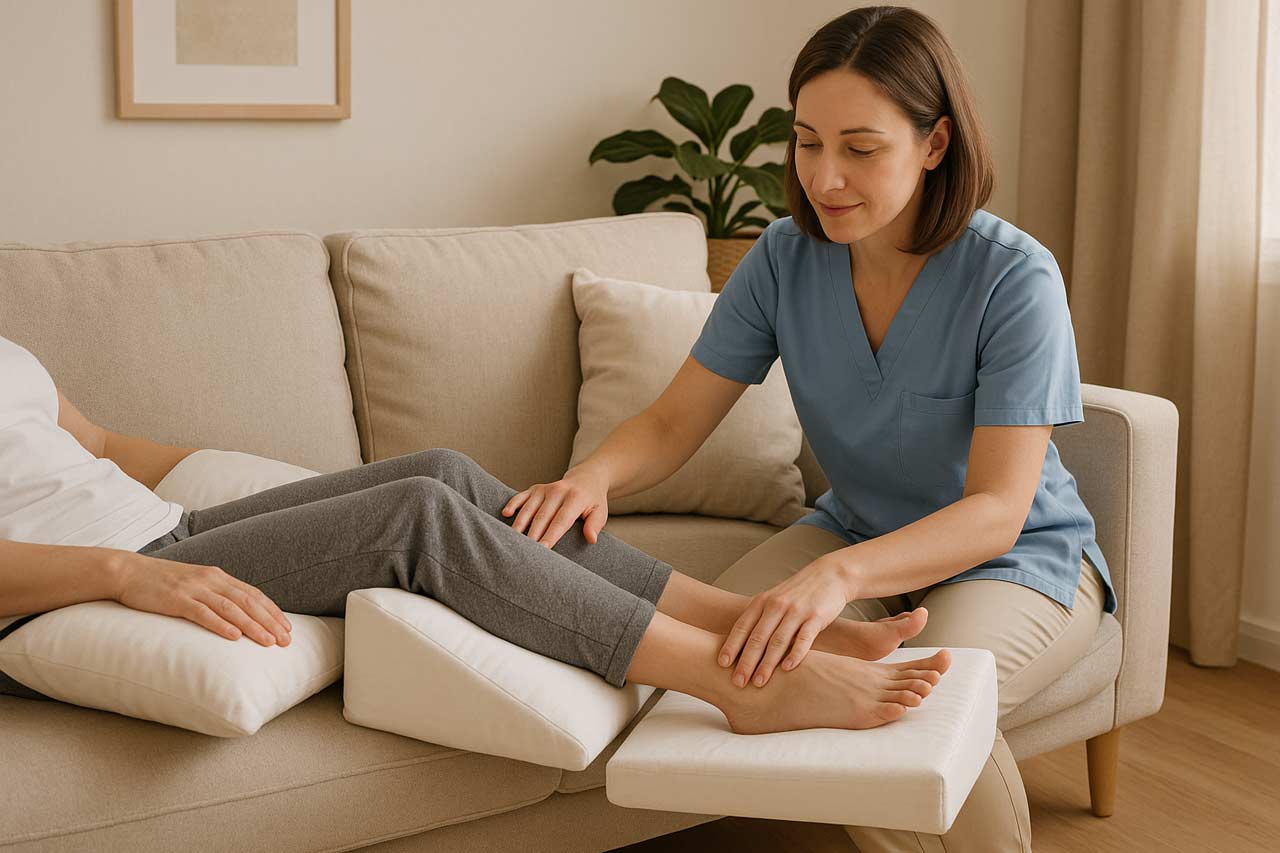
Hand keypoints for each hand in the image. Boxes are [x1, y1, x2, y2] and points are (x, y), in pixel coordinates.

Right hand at [114, 552, 292, 646]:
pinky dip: (221, 625)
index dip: (273, 611)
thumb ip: (216, 595)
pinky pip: (203, 613)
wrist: (129, 572)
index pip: (254, 594)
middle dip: (270, 622)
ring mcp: (194, 589)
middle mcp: (211, 580)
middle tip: (286, 640)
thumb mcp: (196, 584)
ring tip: (269, 642)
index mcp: (218, 576)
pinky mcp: (176, 600)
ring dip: (253, 626)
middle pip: (248, 602)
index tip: (288, 627)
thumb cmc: (163, 583)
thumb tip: (238, 613)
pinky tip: (234, 637)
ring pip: (231, 608)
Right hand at [501, 466, 609, 548]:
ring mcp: (545, 489)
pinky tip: (505, 514)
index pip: (561, 521)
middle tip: (524, 552)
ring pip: (529, 509)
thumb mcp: (600, 512)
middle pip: (542, 517)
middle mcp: (558, 492)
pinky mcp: (536, 488)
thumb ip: (595, 525)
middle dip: (533, 535)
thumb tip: (591, 539)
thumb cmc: (593, 500)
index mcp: (575, 499)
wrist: (586, 478)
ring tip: (512, 541)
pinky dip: (513, 504)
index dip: (551, 535)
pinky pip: (521, 496)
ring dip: (520, 525)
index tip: (543, 550)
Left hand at [718, 556, 853, 688]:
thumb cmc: (798, 593)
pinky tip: (787, 669)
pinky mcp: (816, 616)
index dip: (731, 646)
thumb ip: (759, 618)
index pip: (742, 626)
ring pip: (778, 641)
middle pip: (757, 637)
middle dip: (746, 661)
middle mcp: (776, 605)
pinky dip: (795, 654)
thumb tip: (740, 645)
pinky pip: (804, 638)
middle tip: (737, 682)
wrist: (830, 574)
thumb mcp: (774, 599)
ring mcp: (796, 611)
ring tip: (759, 682)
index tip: (721, 665)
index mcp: (762, 602)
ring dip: (767, 664)